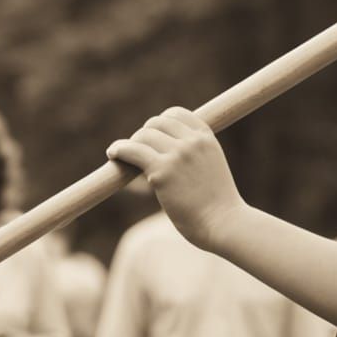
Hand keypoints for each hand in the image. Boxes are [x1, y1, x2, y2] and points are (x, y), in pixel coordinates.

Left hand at [107, 109, 244, 249]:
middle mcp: (192, 142)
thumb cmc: (218, 204)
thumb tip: (167, 154)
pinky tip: (113, 154)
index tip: (154, 137)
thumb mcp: (212, 167)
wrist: (224, 223)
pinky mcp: (162, 172)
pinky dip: (119, 150)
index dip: (161, 123)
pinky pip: (131, 151)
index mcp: (207, 138)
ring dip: (132, 145)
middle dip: (145, 135)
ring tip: (124, 156)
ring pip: (142, 136)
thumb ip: (195, 155)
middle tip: (140, 153)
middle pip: (156, 123)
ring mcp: (177, 155)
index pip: (176, 113)